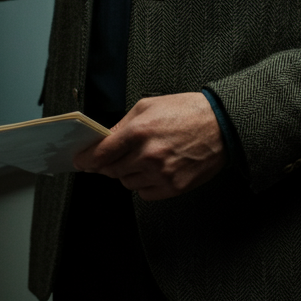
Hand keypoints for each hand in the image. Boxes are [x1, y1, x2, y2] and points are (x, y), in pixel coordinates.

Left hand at [72, 92, 225, 199]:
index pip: (102, 153)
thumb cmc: (184, 111)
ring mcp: (161, 174)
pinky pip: (145, 193)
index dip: (87, 159)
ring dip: (127, 173)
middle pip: (112, 171)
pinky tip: (153, 169)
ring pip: (127, 183)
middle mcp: (148, 155)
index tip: (80, 161)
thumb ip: (122, 125)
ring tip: (142, 158)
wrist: (220, 125)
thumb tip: (104, 140)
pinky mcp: (174, 188)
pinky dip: (143, 184)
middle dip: (108, 165)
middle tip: (112, 157)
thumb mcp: (148, 106)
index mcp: (139, 132)